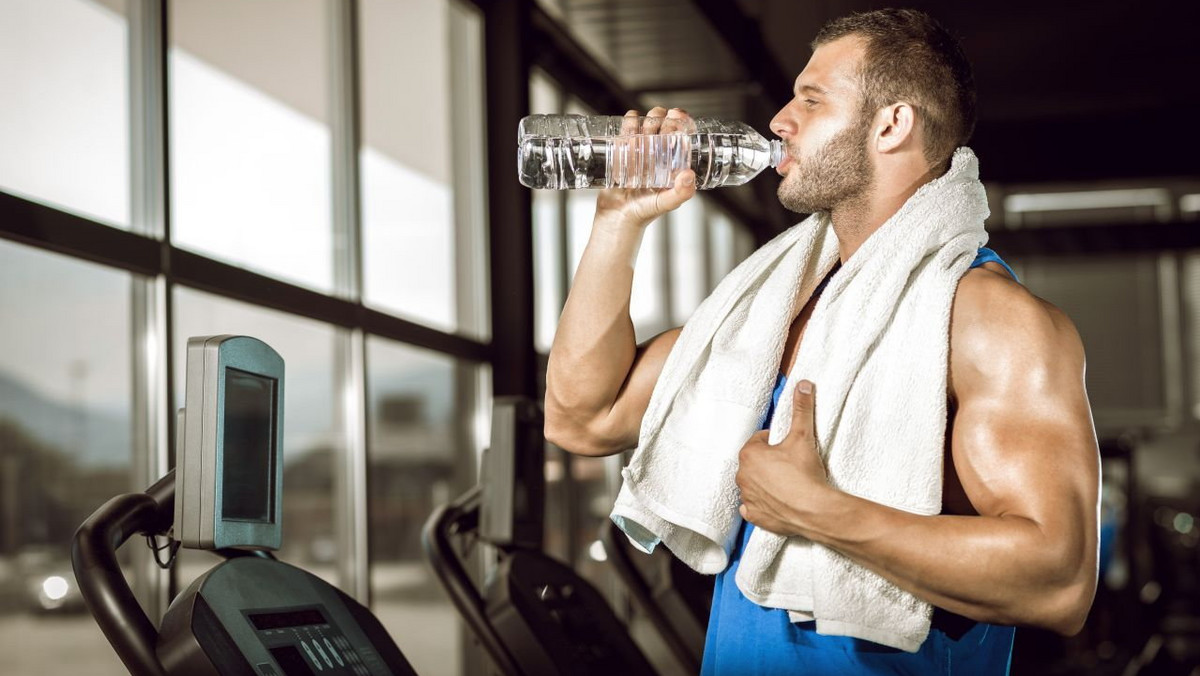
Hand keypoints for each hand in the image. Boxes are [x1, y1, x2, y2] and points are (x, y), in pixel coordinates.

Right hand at [595, 107, 696, 227]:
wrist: (617, 219)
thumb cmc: (644, 213)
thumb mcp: (666, 203)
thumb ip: (681, 193)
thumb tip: (689, 175)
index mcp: (673, 162)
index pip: (680, 134)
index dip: (680, 120)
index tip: (676, 117)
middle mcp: (658, 155)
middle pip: (662, 124)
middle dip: (660, 117)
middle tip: (657, 126)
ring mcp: (640, 152)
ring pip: (644, 124)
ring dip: (644, 119)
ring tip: (640, 131)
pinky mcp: (622, 152)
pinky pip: (626, 130)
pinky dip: (628, 123)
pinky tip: (629, 127)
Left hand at [736, 380, 832, 535]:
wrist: (815, 509)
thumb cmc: (805, 473)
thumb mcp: (802, 435)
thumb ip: (801, 408)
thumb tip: (803, 385)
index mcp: (749, 455)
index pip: (758, 441)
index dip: (774, 443)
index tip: (787, 447)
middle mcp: (742, 476)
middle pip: (754, 463)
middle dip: (768, 462)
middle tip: (789, 465)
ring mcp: (747, 498)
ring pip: (752, 484)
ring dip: (764, 482)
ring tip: (786, 483)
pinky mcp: (755, 516)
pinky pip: (752, 507)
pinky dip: (761, 505)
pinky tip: (776, 501)